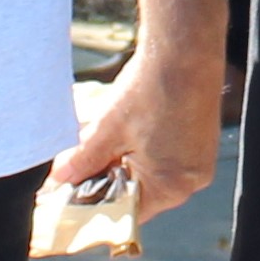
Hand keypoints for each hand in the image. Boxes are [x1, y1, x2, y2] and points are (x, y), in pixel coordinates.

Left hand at [42, 38, 223, 240]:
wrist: (185, 48)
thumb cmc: (152, 89)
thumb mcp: (107, 129)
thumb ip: (82, 161)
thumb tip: (59, 181)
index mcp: (171, 186)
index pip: (126, 212)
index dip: (96, 203)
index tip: (72, 194)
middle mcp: (191, 179)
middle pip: (138, 193)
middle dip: (107, 178)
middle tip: (80, 162)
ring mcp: (199, 160)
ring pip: (149, 173)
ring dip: (123, 160)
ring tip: (103, 137)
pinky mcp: (200, 141)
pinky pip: (164, 156)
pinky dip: (141, 148)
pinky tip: (127, 127)